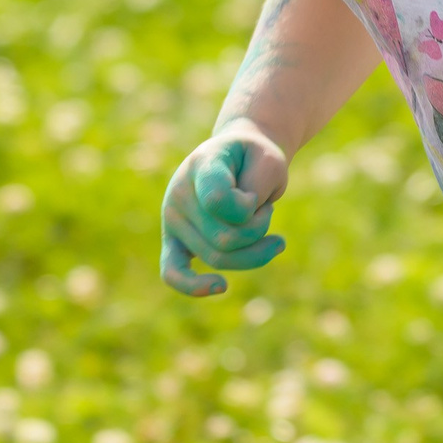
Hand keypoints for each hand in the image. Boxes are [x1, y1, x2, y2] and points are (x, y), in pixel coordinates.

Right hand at [160, 121, 289, 296]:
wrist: (238, 155)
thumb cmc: (255, 160)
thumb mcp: (270, 160)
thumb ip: (257, 187)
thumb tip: (234, 231)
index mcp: (202, 164)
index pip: (218, 201)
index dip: (249, 207)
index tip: (259, 195)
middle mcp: (180, 192)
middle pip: (225, 239)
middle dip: (258, 229)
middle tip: (265, 208)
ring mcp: (173, 218)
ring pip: (217, 258)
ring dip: (252, 248)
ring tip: (259, 223)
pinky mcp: (173, 241)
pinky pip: (173, 273)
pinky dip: (194, 286)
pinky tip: (221, 287)